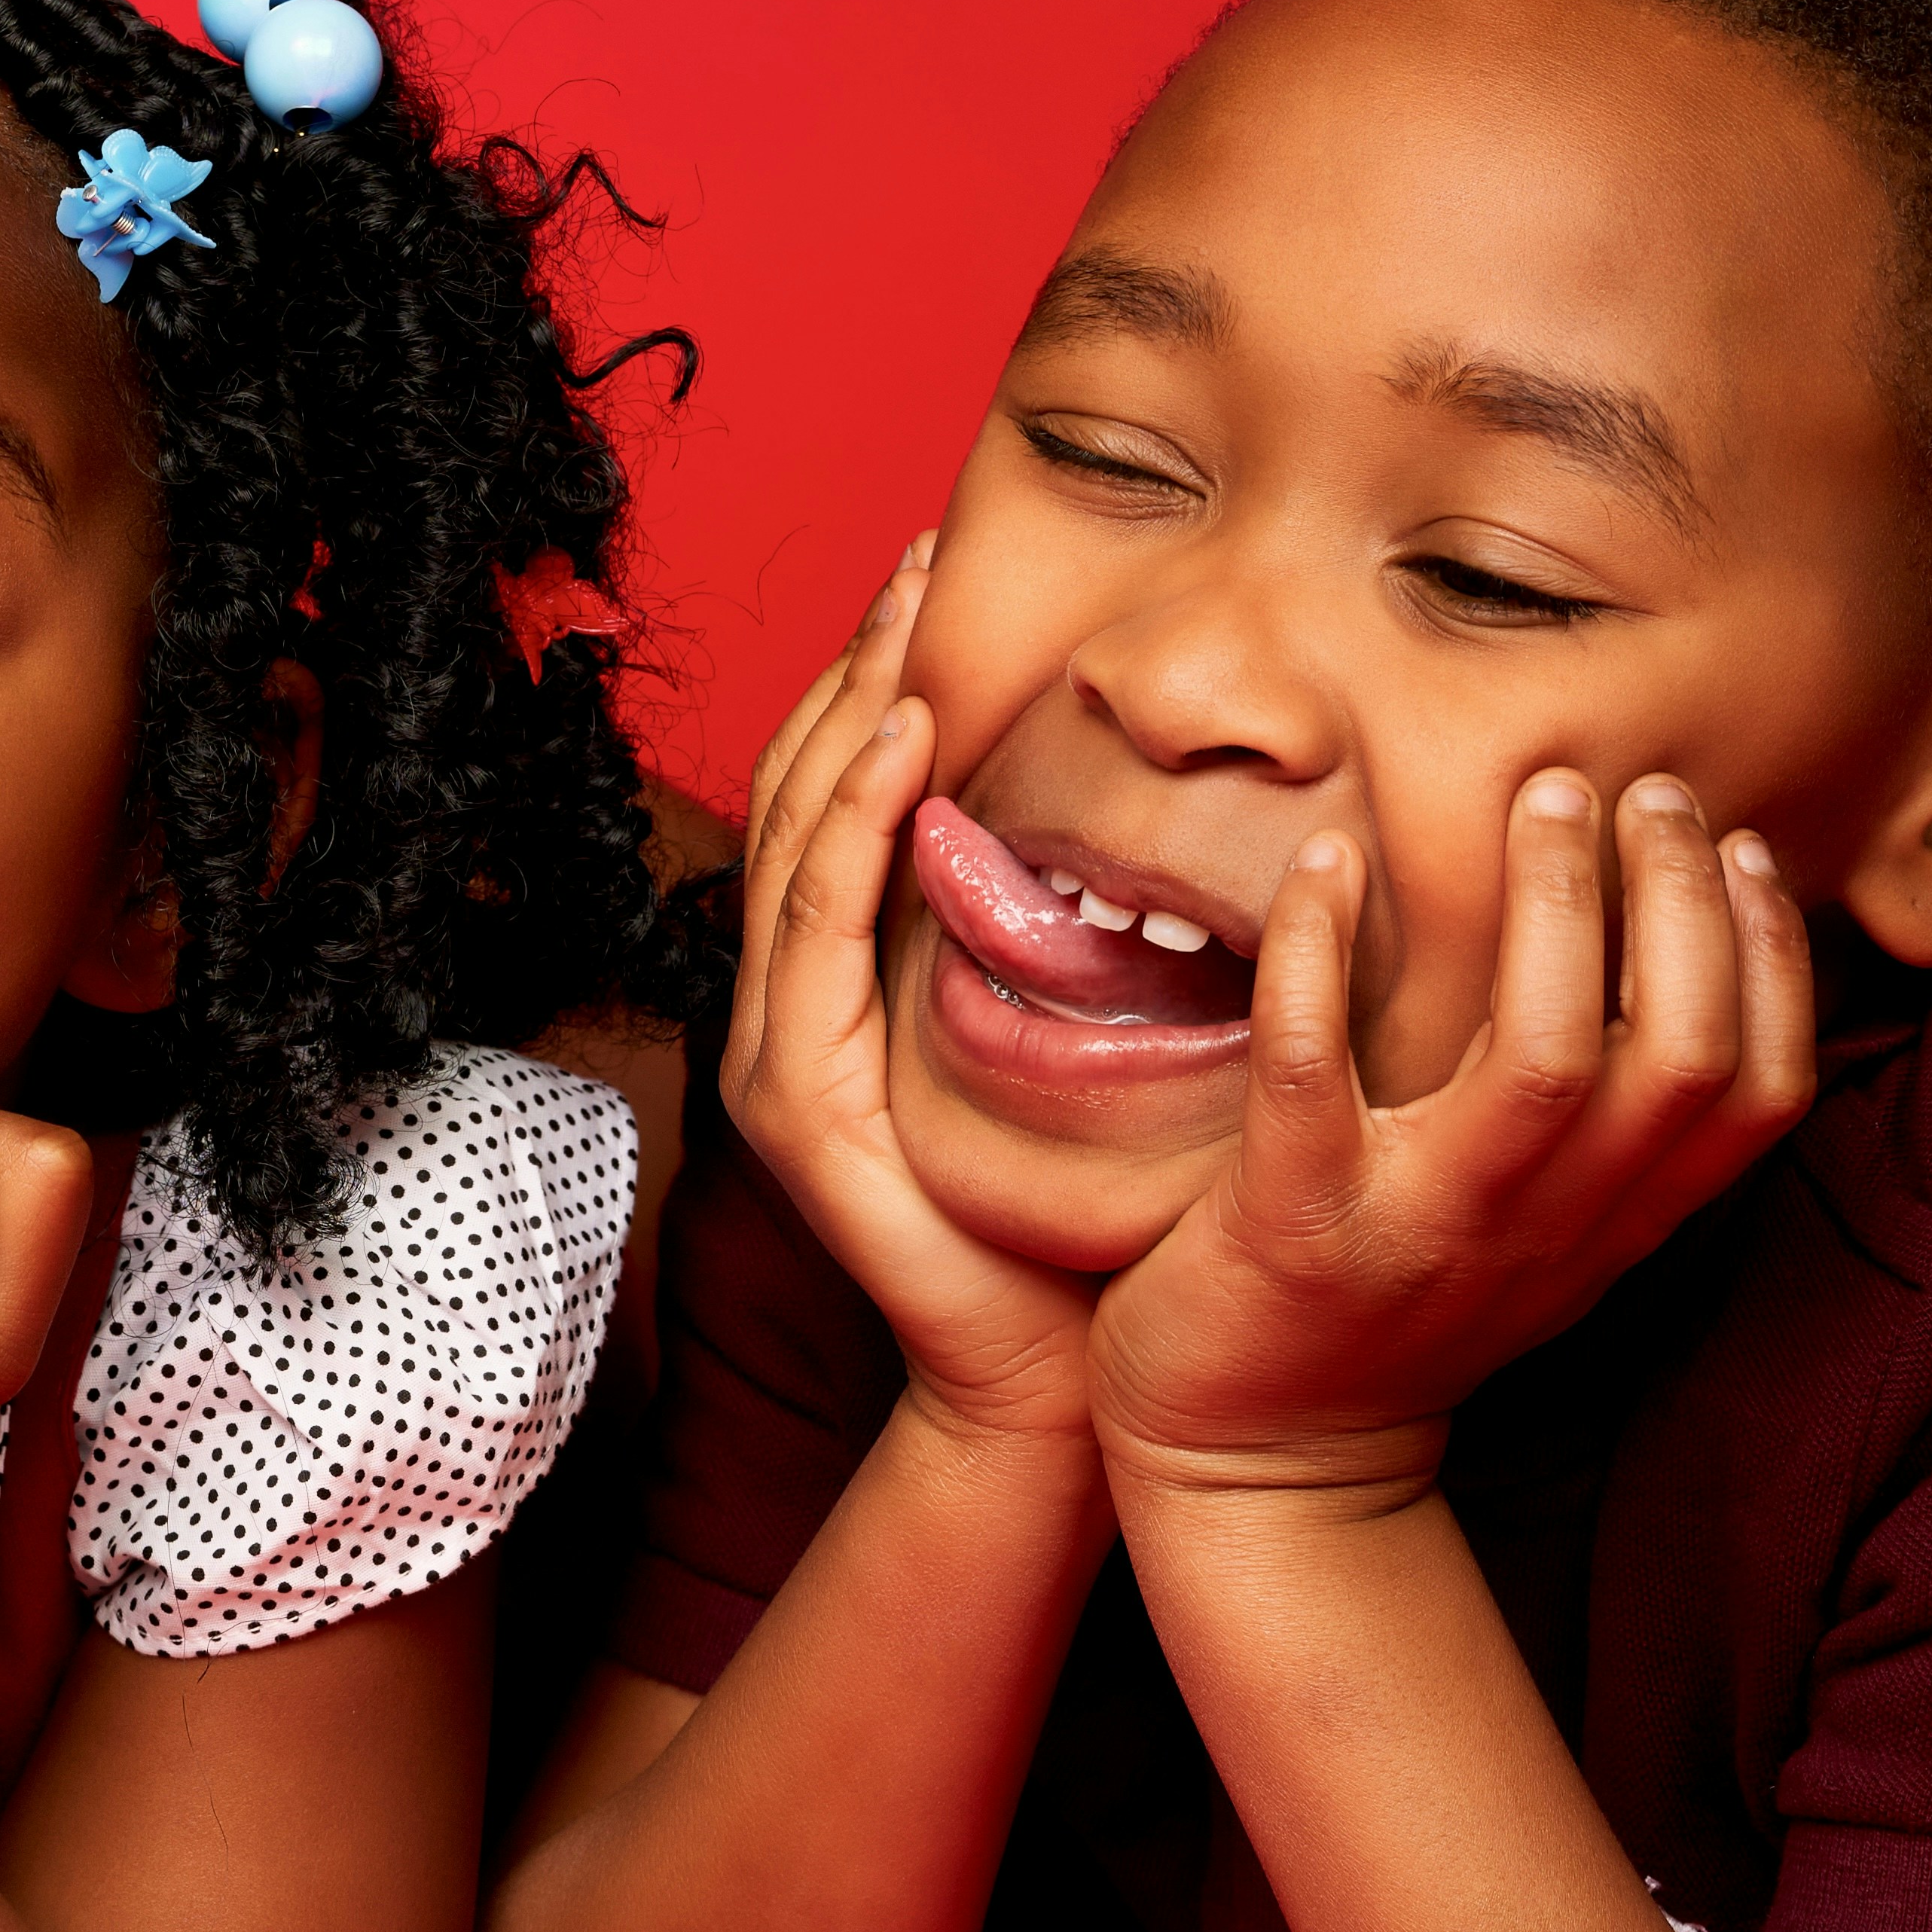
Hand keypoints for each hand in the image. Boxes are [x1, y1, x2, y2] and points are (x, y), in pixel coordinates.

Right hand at [724, 550, 1095, 1447]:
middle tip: (919, 557)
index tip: (938, 572)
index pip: (845, 795)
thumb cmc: (1087, 1214)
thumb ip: (1073, 930)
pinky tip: (900, 748)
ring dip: (850, 718)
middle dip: (857, 665)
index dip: (880, 678)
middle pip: (800, 792)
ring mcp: (780, 1051)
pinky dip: (851, 826)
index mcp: (847, 982)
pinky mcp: (797, 1099)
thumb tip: (1151, 803)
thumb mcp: (1084, 1036)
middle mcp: (791, 1005)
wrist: (1055, 1374)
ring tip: (910, 621)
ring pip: (792, 839)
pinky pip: (814, 928)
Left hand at [1090, 773, 1813, 1514]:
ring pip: (1539, 1059)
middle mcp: (1542, 1227)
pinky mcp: (1291, 1226)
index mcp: (1613, 1224)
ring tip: (1541, 796)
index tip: (1738, 849)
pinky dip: (1320, 951)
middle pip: (1674, 1056)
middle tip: (1645, 789)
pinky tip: (1329, 860)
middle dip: (1679, 904)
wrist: (1259, 1469)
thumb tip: (1669, 954)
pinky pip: (1312, 1071)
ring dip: (1553, 909)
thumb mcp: (1544, 1234)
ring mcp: (1421, 1228)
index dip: (1773, 964)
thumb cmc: (1400, 1310)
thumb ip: (1608, 1131)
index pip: (1754, 1095)